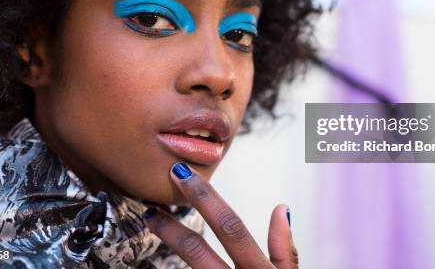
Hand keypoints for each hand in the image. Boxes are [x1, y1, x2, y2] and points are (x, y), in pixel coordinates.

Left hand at [143, 162, 298, 268]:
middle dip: (169, 224)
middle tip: (148, 204)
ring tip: (151, 227)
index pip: (232, 229)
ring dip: (167, 247)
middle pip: (197, 251)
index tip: (182, 176)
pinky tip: (159, 260)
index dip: (206, 200)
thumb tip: (282, 208)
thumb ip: (286, 252)